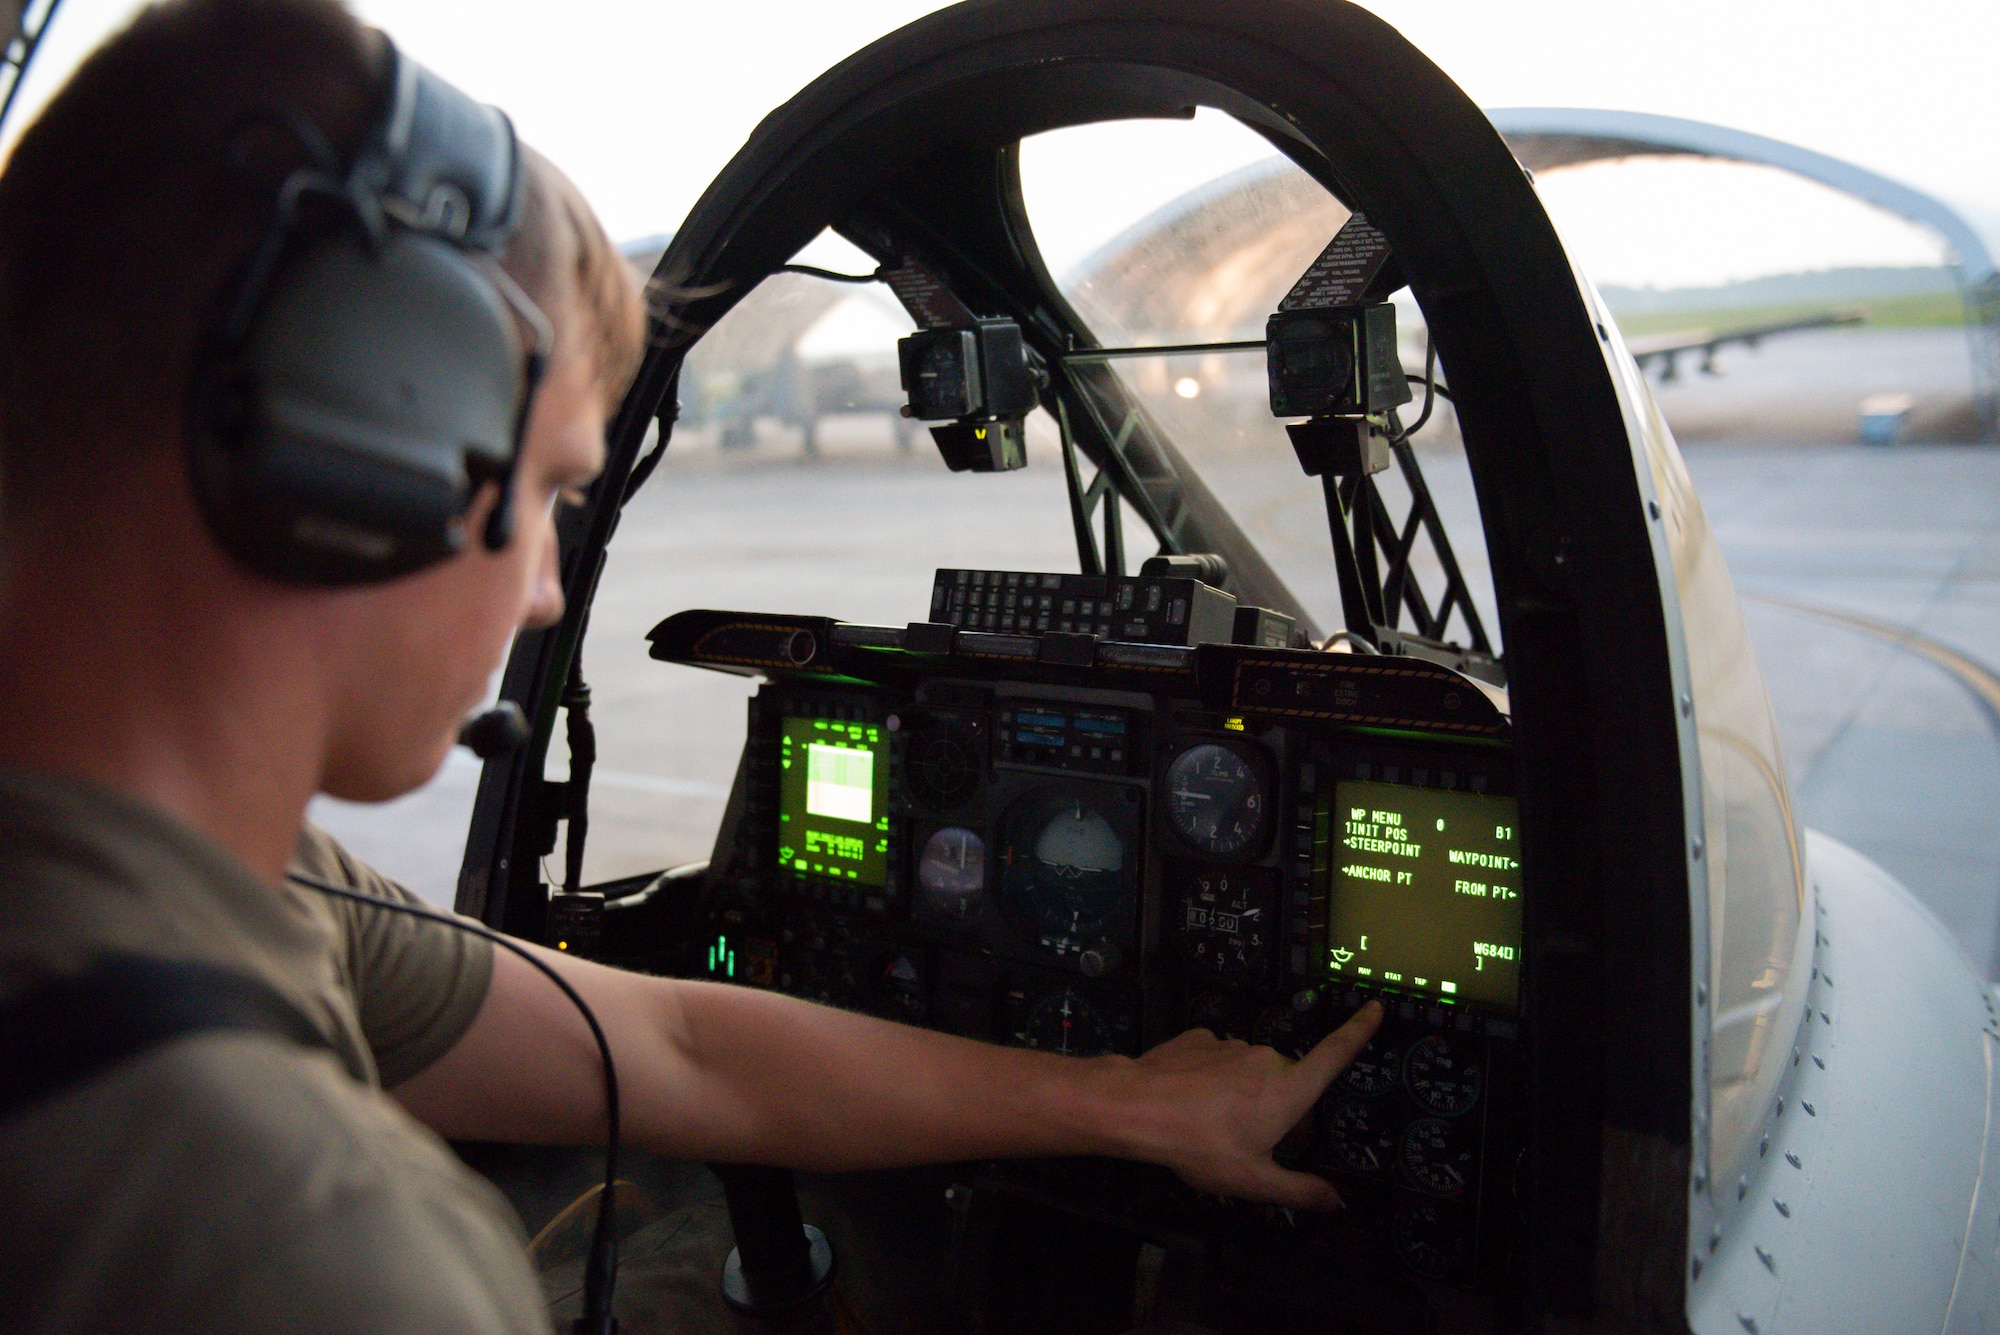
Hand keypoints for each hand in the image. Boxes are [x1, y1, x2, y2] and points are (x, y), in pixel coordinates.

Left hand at [1090, 1000, 1383, 1209]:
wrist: (1137, 1107)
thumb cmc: (1202, 1145)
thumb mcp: (1253, 1181)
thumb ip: (1299, 1191)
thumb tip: (1337, 1201)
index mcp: (1289, 1089)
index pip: (1335, 1054)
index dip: (1358, 1031)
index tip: (1376, 1006)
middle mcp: (1267, 1058)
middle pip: (1285, 1083)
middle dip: (1276, 1109)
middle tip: (1247, 1142)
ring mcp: (1230, 1044)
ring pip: (1247, 1072)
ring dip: (1239, 1094)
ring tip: (1209, 1125)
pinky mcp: (1199, 1038)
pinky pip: (1216, 1060)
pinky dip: (1210, 1078)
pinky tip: (1190, 1100)